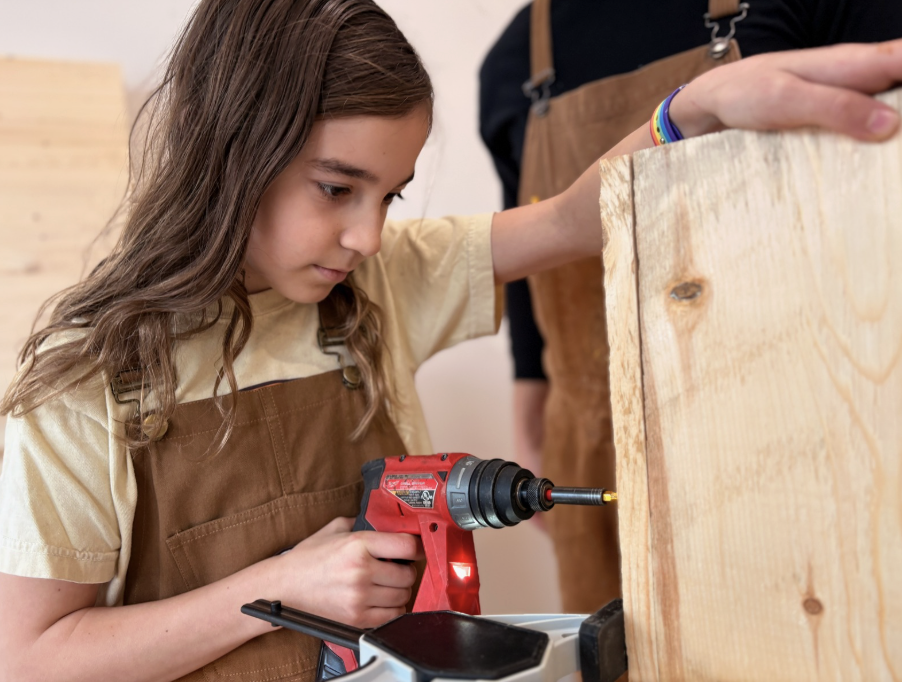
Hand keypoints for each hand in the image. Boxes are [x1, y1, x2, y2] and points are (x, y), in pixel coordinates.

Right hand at [268, 517, 423, 627]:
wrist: (284, 587)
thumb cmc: (308, 558)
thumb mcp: (334, 529)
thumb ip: (362, 523)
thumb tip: (389, 522)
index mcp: (357, 545)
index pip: (407, 546)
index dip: (416, 547)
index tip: (415, 548)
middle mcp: (361, 572)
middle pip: (408, 574)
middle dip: (406, 569)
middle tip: (396, 566)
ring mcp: (359, 598)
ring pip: (403, 596)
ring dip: (400, 590)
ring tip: (386, 583)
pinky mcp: (356, 619)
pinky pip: (392, 616)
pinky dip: (392, 609)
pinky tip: (381, 600)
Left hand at [672, 40, 901, 141]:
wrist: (713, 105)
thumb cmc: (746, 93)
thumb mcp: (785, 99)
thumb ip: (835, 107)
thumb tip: (889, 124)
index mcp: (855, 62)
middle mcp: (859, 78)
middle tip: (899, 152)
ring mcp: (849, 102)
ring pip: (892, 110)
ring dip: (895, 134)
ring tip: (892, 161)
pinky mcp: (835, 123)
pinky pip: (866, 131)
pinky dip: (875, 144)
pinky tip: (874, 163)